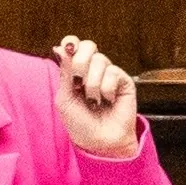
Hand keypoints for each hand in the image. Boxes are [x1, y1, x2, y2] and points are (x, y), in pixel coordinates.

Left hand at [51, 36, 140, 158]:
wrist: (99, 142)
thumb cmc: (80, 124)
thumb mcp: (65, 98)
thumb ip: (65, 73)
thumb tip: (60, 48)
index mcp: (77, 71)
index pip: (75, 46)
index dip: (71, 42)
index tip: (68, 46)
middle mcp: (93, 70)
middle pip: (88, 46)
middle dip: (80, 62)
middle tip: (79, 82)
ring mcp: (110, 74)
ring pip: (100, 60)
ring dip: (92, 84)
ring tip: (94, 101)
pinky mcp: (124, 81)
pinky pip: (113, 72)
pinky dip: (106, 89)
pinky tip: (108, 101)